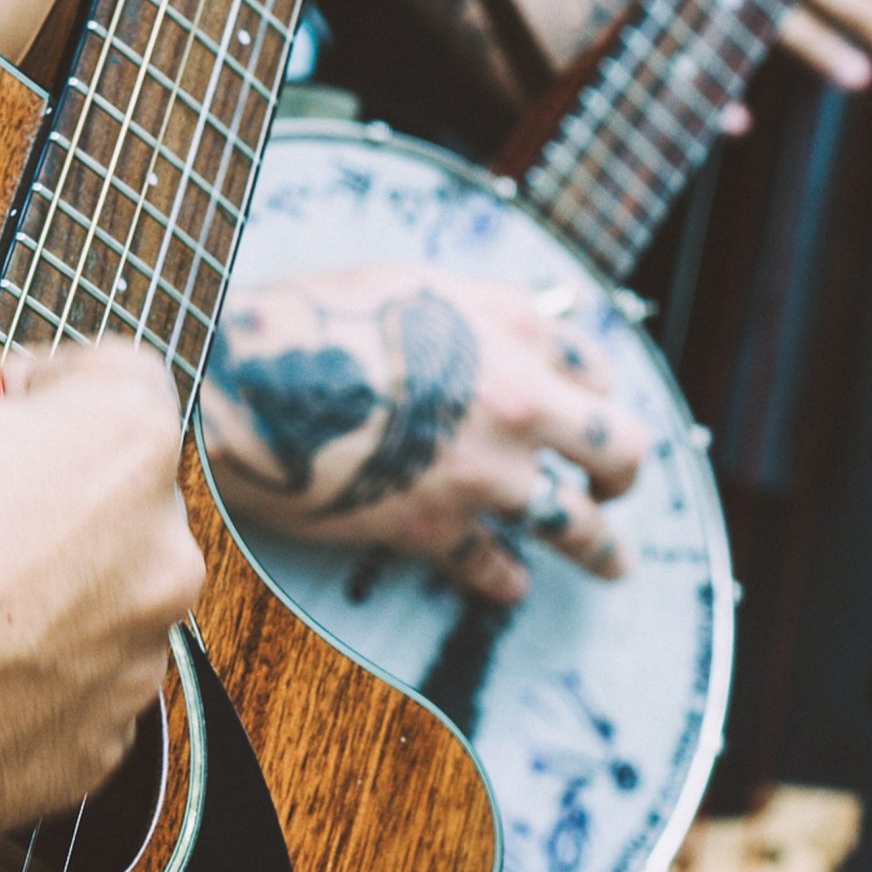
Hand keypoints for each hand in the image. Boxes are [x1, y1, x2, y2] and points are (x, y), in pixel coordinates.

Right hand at [0, 331, 202, 846]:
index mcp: (122, 441)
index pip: (113, 377)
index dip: (34, 386)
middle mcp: (160, 550)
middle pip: (116, 498)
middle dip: (44, 496)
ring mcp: (138, 657)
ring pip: (99, 602)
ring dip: (41, 594)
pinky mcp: (100, 748)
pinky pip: (72, 693)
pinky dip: (25, 683)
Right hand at [199, 266, 646, 603]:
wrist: (248, 382)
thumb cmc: (309, 319)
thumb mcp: (405, 283)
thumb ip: (465, 309)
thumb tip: (492, 330)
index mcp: (514, 327)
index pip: (591, 364)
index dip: (591, 391)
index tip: (585, 408)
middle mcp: (522, 401)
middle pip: (617, 448)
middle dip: (623, 474)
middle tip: (615, 488)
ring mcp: (487, 472)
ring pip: (576, 525)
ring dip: (602, 550)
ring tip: (613, 565)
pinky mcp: (439, 528)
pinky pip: (494, 568)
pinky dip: (505, 583)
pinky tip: (512, 588)